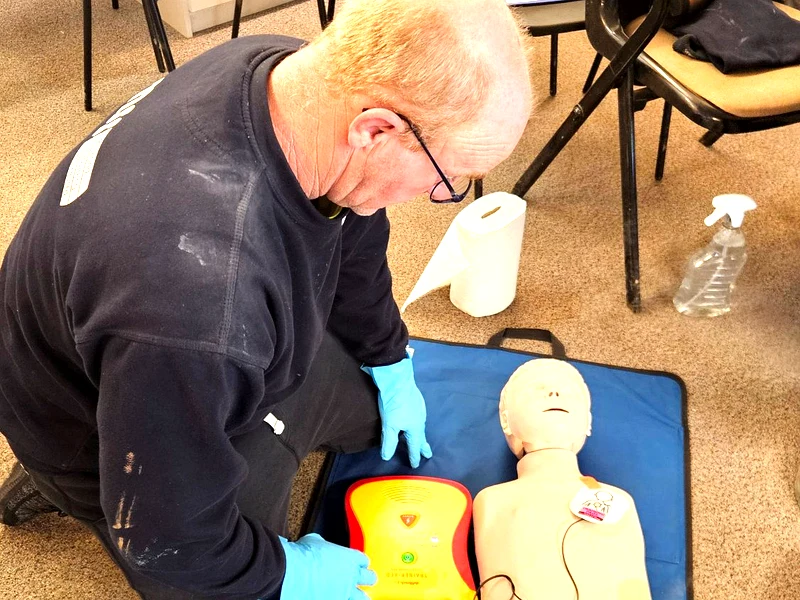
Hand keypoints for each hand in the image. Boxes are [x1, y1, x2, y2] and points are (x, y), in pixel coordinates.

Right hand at [279, 534, 375, 599]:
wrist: (292, 573)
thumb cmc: (303, 556)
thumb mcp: (315, 541)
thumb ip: (324, 545)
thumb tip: (322, 546)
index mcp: (349, 558)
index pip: (364, 560)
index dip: (361, 562)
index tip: (358, 564)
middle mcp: (351, 577)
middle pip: (370, 578)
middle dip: (368, 579)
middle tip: (365, 580)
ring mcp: (343, 593)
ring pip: (362, 598)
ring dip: (359, 596)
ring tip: (357, 597)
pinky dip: (339, 599)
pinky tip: (331, 596)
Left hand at [361, 350, 432, 467]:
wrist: (397, 380)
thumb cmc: (393, 404)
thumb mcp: (389, 426)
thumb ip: (389, 442)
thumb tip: (387, 457)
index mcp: (415, 428)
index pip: (414, 446)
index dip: (414, 456)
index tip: (415, 465)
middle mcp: (420, 419)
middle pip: (422, 436)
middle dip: (423, 447)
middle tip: (428, 454)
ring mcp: (420, 409)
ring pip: (421, 425)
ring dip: (420, 434)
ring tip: (419, 438)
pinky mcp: (417, 400)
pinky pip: (419, 415)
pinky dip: (417, 422)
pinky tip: (413, 419)